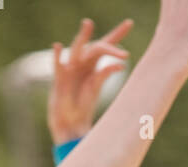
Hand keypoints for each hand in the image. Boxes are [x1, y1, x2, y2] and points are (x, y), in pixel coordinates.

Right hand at [48, 18, 132, 144]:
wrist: (70, 123)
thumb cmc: (83, 108)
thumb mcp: (94, 89)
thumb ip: (104, 75)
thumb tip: (121, 66)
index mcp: (94, 66)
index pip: (106, 46)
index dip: (117, 34)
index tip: (129, 23)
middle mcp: (83, 64)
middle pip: (95, 45)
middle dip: (107, 35)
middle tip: (121, 24)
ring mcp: (70, 69)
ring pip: (77, 48)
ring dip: (83, 37)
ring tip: (88, 24)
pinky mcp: (59, 78)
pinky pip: (58, 64)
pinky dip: (57, 56)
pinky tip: (58, 46)